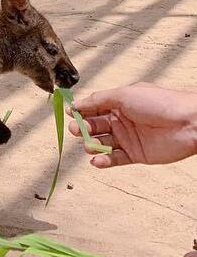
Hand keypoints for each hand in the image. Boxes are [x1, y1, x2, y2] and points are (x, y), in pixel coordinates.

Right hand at [68, 82, 196, 167]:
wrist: (189, 124)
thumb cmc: (160, 103)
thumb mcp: (124, 95)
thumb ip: (98, 100)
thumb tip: (76, 104)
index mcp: (119, 103)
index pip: (93, 107)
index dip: (80, 111)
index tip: (70, 114)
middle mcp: (122, 120)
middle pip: (94, 126)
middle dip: (83, 128)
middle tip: (77, 130)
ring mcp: (128, 138)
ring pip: (101, 143)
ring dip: (91, 145)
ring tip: (90, 145)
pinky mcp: (136, 154)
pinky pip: (114, 159)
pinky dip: (103, 161)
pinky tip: (96, 161)